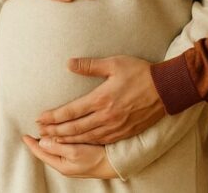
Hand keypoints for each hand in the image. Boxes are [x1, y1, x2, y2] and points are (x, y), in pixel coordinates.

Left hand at [22, 135, 117, 178]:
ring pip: (54, 149)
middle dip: (38, 141)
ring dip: (47, 140)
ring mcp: (71, 161)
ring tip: (42, 130)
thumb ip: (57, 146)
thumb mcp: (74, 151)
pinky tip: (58, 134)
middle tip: (32, 129)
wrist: (114, 163)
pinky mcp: (78, 157)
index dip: (31, 143)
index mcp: (61, 165)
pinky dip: (57, 140)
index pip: (41, 153)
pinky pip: (62, 148)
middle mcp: (64, 164)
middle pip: (46, 152)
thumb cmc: (96, 158)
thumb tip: (41, 141)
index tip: (24, 135)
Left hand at [36, 56, 165, 142]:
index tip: (40, 118)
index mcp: (102, 98)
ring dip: (68, 140)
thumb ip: (90, 65)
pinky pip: (101, 141)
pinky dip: (86, 143)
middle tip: (40, 133)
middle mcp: (106, 116)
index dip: (54, 116)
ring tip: (53, 140)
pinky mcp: (124, 133)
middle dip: (55, 131)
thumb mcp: (114, 63)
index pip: (71, 111)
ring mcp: (116, 127)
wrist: (167, 89)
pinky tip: (78, 143)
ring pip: (86, 138)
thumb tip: (69, 63)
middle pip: (75, 128)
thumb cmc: (140, 73)